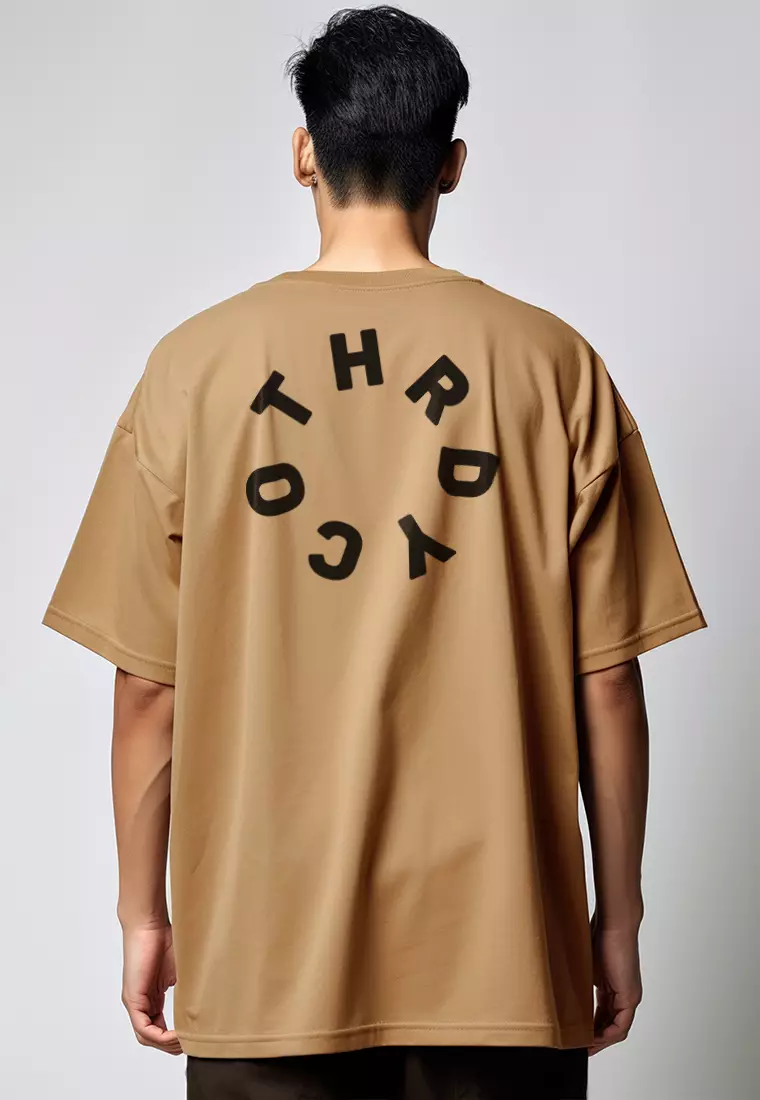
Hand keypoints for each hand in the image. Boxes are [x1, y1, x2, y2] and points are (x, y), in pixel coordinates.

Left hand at [121, 922, 182, 1054]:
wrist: (149, 924)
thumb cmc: (165, 940)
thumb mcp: (181, 971)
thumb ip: (187, 989)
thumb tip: (206, 1003)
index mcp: (151, 997)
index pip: (159, 1027)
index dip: (175, 1037)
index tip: (192, 1037)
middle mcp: (140, 1003)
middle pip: (152, 1037)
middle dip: (171, 1045)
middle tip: (191, 1045)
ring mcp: (134, 1002)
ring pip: (146, 1037)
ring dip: (166, 1044)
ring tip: (185, 1042)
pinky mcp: (132, 999)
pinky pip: (143, 1028)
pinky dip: (160, 1036)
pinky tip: (176, 1035)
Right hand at [588, 911, 642, 1055]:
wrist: (614, 923)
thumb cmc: (599, 934)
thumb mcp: (586, 964)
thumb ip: (580, 979)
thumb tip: (562, 987)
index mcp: (613, 987)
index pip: (603, 1015)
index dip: (591, 1028)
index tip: (577, 1035)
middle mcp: (624, 994)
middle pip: (611, 1026)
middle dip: (595, 1039)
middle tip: (579, 1046)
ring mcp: (629, 997)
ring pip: (617, 1029)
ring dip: (601, 1040)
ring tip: (584, 1046)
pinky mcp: (630, 997)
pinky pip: (621, 1026)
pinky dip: (608, 1035)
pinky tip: (594, 1039)